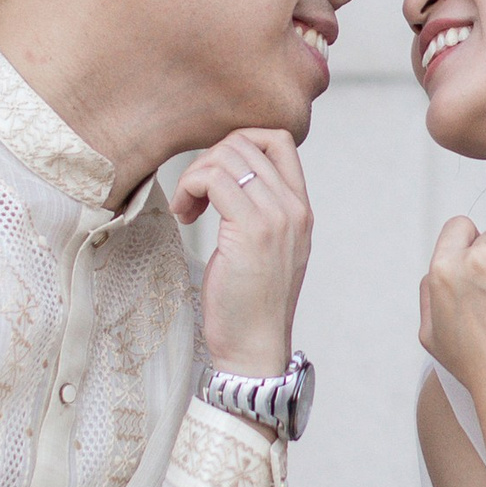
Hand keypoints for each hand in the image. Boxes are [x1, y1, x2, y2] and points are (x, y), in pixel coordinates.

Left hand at [171, 129, 311, 375]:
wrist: (254, 346)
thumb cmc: (250, 304)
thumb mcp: (267, 249)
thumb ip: (260, 210)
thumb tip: (226, 177)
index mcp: (300, 208)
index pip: (279, 140)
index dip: (239, 142)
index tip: (216, 174)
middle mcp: (293, 208)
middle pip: (247, 142)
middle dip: (208, 159)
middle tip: (193, 194)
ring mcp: (276, 217)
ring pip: (227, 156)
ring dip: (195, 174)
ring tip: (187, 207)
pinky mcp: (250, 230)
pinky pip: (213, 179)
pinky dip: (190, 188)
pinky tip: (185, 216)